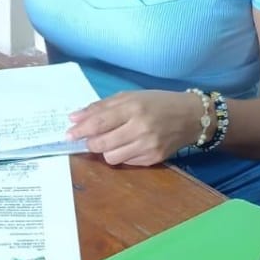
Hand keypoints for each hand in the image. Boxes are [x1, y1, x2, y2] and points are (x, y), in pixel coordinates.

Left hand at [67, 90, 200, 166]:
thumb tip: (74, 118)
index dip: (80, 130)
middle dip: (90, 143)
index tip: (68, 134)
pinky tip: (129, 145)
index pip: (99, 122)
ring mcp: (148, 146)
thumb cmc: (158, 103)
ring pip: (111, 158)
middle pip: (101, 144)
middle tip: (90, 138)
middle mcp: (141, 128)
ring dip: (106, 151)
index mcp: (134, 107)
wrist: (191, 117)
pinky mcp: (154, 159)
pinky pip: (126, 163)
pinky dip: (122, 155)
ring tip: (113, 141)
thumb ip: (101, 106)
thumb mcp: (131, 96)